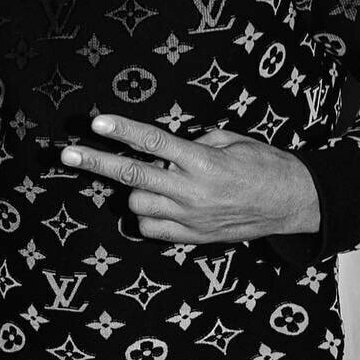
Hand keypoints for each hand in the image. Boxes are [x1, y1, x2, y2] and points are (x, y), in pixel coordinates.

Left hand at [60, 114, 320, 244]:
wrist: (293, 203)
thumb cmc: (264, 164)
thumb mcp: (231, 140)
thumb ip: (192, 143)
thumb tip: (159, 148)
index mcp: (204, 160)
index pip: (153, 143)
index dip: (123, 131)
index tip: (96, 122)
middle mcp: (192, 190)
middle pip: (132, 175)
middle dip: (96, 162)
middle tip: (67, 153)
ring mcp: (190, 217)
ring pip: (137, 204)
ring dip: (135, 189)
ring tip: (156, 180)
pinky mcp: (192, 236)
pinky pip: (150, 228)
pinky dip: (147, 215)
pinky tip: (161, 203)